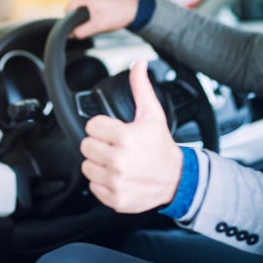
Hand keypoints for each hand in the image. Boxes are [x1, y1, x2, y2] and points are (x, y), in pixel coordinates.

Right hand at [66, 0, 138, 38]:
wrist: (137, 7)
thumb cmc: (119, 15)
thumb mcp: (97, 26)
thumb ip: (81, 31)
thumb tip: (70, 34)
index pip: (68, 10)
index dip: (72, 21)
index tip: (83, 27)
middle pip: (75, 7)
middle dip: (81, 17)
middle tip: (94, 22)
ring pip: (82, 4)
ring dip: (87, 13)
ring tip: (101, 17)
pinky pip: (90, 1)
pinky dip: (93, 8)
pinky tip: (103, 12)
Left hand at [79, 60, 182, 212]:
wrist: (176, 179)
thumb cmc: (161, 146)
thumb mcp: (152, 114)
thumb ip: (140, 87)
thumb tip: (138, 64)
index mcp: (125, 137)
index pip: (92, 126)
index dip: (103, 126)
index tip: (114, 130)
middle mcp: (119, 161)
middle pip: (86, 146)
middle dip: (99, 144)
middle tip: (114, 146)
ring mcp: (116, 182)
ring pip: (87, 166)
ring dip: (98, 163)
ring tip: (116, 161)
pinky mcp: (114, 198)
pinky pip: (93, 186)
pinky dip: (102, 182)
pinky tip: (117, 175)